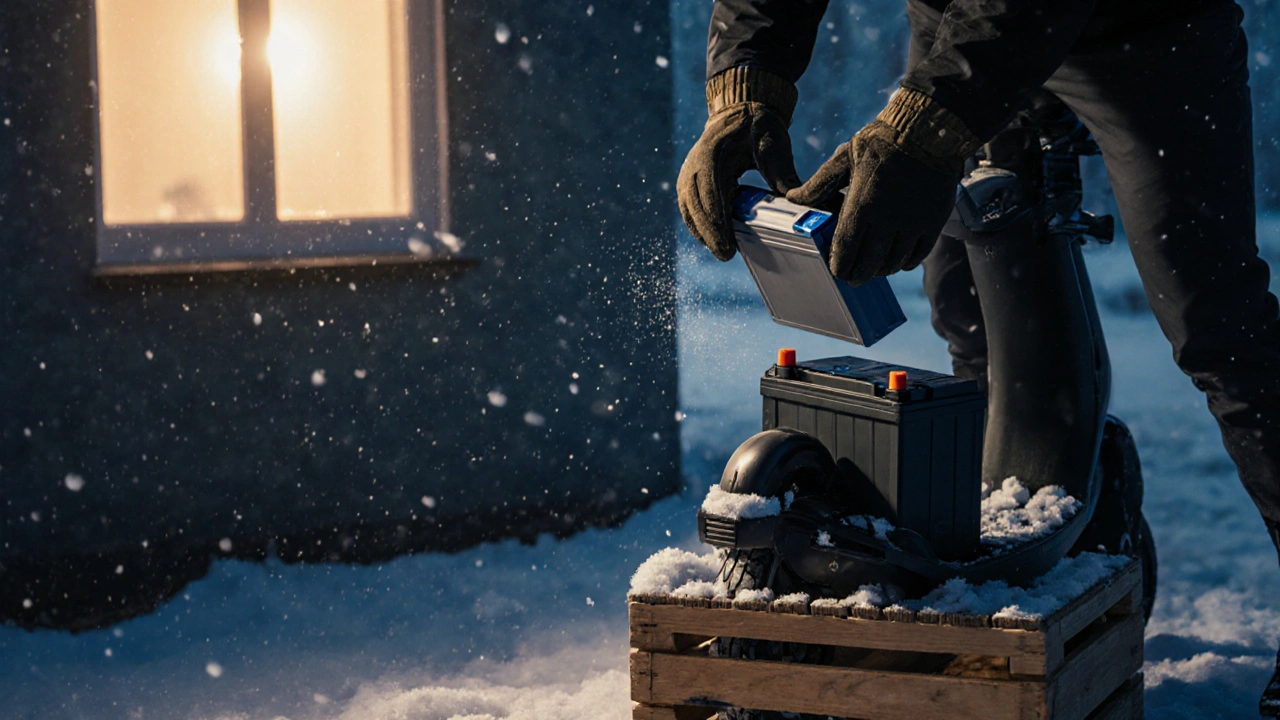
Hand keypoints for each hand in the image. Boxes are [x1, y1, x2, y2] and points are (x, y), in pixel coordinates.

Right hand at [678, 67, 800, 260]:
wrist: (741, 112)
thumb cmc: (759, 128)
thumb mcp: (773, 146)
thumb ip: (783, 174)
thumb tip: (803, 205)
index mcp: (712, 153)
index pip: (708, 191)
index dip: (716, 219)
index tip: (726, 242)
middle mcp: (694, 164)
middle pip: (696, 205)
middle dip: (710, 233)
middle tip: (726, 255)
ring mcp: (688, 173)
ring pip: (690, 209)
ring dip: (704, 231)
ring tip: (722, 251)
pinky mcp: (690, 182)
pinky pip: (690, 208)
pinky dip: (700, 225)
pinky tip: (713, 239)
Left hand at [787, 89, 980, 285]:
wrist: (930, 130)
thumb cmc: (883, 140)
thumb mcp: (845, 157)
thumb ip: (820, 183)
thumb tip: (793, 197)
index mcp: (861, 206)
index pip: (845, 250)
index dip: (839, 266)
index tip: (836, 271)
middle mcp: (887, 221)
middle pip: (869, 264)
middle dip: (858, 274)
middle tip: (854, 277)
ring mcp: (912, 224)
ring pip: (894, 263)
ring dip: (882, 269)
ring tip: (875, 268)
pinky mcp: (934, 222)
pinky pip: (918, 255)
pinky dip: (906, 262)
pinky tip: (899, 259)